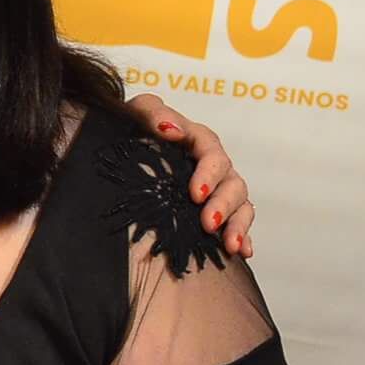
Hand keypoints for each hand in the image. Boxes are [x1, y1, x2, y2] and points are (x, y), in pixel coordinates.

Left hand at [126, 93, 254, 258]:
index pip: (212, 152)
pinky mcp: (215, 209)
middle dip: (222, 204)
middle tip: (208, 223)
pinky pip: (238, 222)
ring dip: (237, 225)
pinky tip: (243, 252)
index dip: (208, 173)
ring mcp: (216, 188)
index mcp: (196, 140)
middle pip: (231, 182)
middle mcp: (211, 165)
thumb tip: (171, 129)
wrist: (121, 156)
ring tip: (229, 245)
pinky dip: (243, 236)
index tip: (196, 194)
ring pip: (240, 204)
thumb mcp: (137, 114)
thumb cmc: (132, 130)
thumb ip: (152, 113)